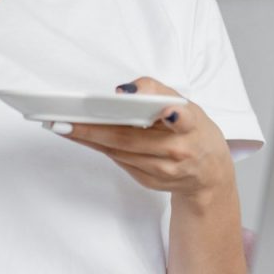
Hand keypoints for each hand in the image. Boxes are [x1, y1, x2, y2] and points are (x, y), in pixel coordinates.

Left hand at [52, 77, 235, 198]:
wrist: (209, 171)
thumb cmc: (193, 130)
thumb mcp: (187, 104)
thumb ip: (157, 92)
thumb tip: (120, 92)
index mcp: (191, 125)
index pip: (182, 119)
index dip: (174, 116)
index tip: (165, 110)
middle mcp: (178, 150)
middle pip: (131, 138)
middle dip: (95, 129)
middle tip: (67, 120)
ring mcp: (164, 170)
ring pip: (119, 152)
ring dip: (89, 139)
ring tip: (64, 126)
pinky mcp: (151, 181)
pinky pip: (120, 161)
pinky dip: (99, 148)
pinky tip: (82, 137)